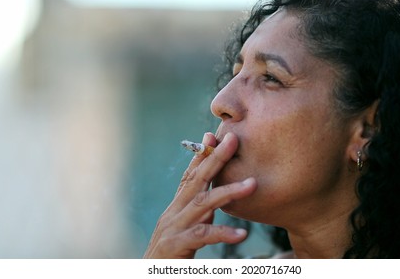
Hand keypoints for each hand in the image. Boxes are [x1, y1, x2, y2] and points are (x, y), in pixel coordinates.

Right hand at [143, 132, 256, 258]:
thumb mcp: (183, 229)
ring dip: (228, 191)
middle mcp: (173, 213)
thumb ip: (197, 215)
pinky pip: (202, 236)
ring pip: (203, 204)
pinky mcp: (175, 246)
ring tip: (252, 185)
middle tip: (233, 139)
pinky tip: (241, 234)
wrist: (147, 276)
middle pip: (196, 180)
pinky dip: (222, 233)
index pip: (189, 176)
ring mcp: (173, 228)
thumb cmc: (169, 255)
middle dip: (216, 158)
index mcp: (177, 207)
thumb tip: (214, 203)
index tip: (212, 134)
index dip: (200, 155)